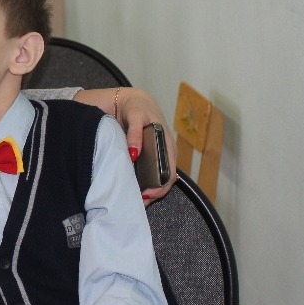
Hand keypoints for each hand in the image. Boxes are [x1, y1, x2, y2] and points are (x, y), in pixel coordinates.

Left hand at [75, 87, 176, 202]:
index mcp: (168, 145)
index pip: (170, 173)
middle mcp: (167, 154)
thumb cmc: (137, 108)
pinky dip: (144, 184)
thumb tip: (134, 153)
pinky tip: (133, 189)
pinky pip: (151, 175)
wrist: (134, 101)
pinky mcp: (151, 158)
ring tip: (133, 200)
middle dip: (152, 195)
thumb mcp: (136, 116)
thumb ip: (135, 133)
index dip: (160, 188)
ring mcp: (160, 157)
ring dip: (148, 192)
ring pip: (158, 180)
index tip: (146, 195)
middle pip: (164, 181)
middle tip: (136, 203)